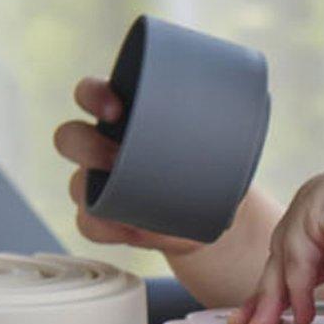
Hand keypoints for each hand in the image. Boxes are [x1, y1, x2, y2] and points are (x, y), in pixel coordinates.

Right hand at [54, 78, 209, 255]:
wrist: (209, 208)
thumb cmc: (206, 161)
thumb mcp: (216, 136)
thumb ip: (226, 119)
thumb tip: (254, 101)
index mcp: (123, 115)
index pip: (91, 94)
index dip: (92, 95)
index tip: (115, 105)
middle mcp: (102, 145)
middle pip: (69, 137)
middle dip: (85, 145)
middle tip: (115, 155)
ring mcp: (99, 183)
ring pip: (74, 184)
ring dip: (90, 190)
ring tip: (124, 197)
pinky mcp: (105, 219)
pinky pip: (88, 224)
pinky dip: (106, 228)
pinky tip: (130, 230)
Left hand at [229, 160, 323, 323]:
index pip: (302, 263)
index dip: (289, 293)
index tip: (279, 318)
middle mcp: (317, 215)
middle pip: (281, 262)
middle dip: (266, 297)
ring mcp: (310, 209)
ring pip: (281, 260)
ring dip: (272, 297)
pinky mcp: (308, 211)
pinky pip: (296, 258)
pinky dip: (298, 289)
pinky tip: (304, 314)